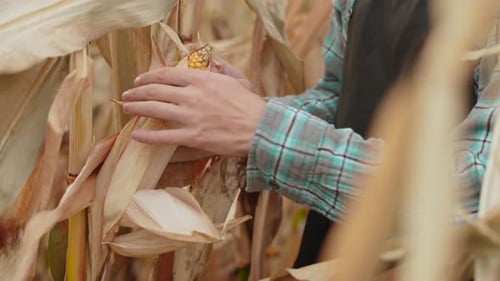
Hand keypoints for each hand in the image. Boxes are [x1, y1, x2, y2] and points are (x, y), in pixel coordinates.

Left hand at [122, 67, 265, 156]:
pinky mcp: (193, 137)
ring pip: (155, 110)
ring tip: (127, 109)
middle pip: (155, 90)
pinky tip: (136, 135)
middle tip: (127, 95)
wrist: (261, 128)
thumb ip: (215, 66)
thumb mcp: (234, 78)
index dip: (148, 76)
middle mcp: (192, 96)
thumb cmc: (249, 103)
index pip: (166, 74)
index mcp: (201, 79)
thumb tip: (201, 57)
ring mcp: (191, 117)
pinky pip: (164, 137)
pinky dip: (147, 136)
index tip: (139, 80)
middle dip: (137, 92)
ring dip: (137, 108)